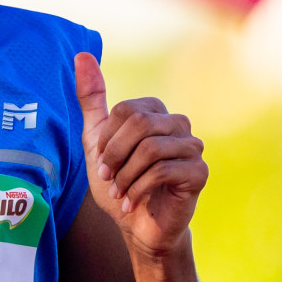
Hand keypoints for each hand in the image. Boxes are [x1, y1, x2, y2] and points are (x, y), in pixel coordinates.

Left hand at [74, 53, 206, 257]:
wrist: (139, 227)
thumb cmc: (118, 183)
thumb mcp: (96, 142)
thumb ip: (91, 100)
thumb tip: (81, 54)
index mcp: (154, 112)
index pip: (125, 110)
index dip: (107, 139)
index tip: (101, 162)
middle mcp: (178, 124)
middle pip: (140, 124)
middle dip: (115, 155)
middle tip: (107, 178)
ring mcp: (193, 147)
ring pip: (151, 149)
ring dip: (125, 176)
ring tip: (120, 192)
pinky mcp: (200, 172)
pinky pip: (164, 171)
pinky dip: (138, 189)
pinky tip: (132, 202)